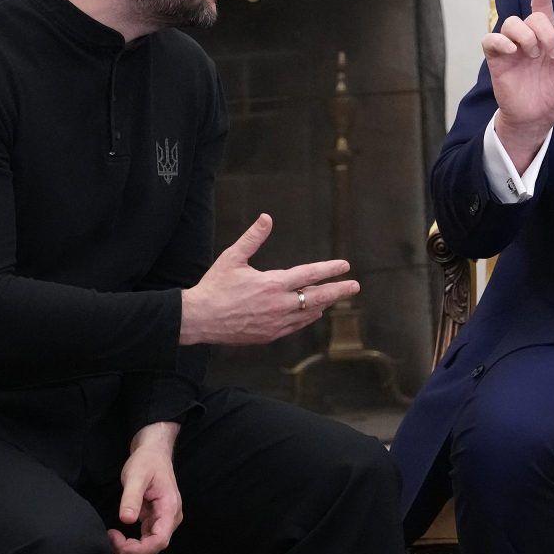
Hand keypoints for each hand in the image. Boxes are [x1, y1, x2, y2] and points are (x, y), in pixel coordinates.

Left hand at [110, 421, 181, 553]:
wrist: (154, 452)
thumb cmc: (146, 462)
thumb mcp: (136, 476)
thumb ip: (131, 498)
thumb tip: (126, 520)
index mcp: (169, 508)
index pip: (159, 540)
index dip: (138, 548)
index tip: (117, 541)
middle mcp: (171, 518)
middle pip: (155, 547)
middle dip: (132, 550)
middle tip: (110, 538)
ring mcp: (165, 520)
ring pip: (151, 546)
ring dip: (131, 548)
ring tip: (112, 537)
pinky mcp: (157, 519)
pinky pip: (147, 539)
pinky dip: (133, 542)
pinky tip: (118, 535)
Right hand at [179, 213, 359, 345]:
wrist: (199, 319)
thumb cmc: (215, 286)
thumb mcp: (232, 258)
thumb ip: (253, 238)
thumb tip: (266, 217)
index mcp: (272, 284)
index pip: (309, 275)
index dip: (330, 270)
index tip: (345, 266)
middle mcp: (278, 305)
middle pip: (317, 298)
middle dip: (338, 291)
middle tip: (355, 287)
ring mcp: (275, 323)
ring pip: (308, 314)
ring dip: (323, 304)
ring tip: (334, 298)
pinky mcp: (269, 335)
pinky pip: (296, 326)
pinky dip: (307, 318)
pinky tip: (312, 312)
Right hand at [484, 0, 553, 170]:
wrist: (537, 118)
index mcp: (547, 38)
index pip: (542, 6)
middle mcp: (528, 39)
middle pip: (531, 17)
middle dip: (544, 32)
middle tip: (551, 54)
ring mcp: (511, 48)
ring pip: (510, 23)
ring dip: (524, 35)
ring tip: (532, 54)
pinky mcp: (497, 60)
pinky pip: (490, 40)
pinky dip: (500, 41)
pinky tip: (512, 52)